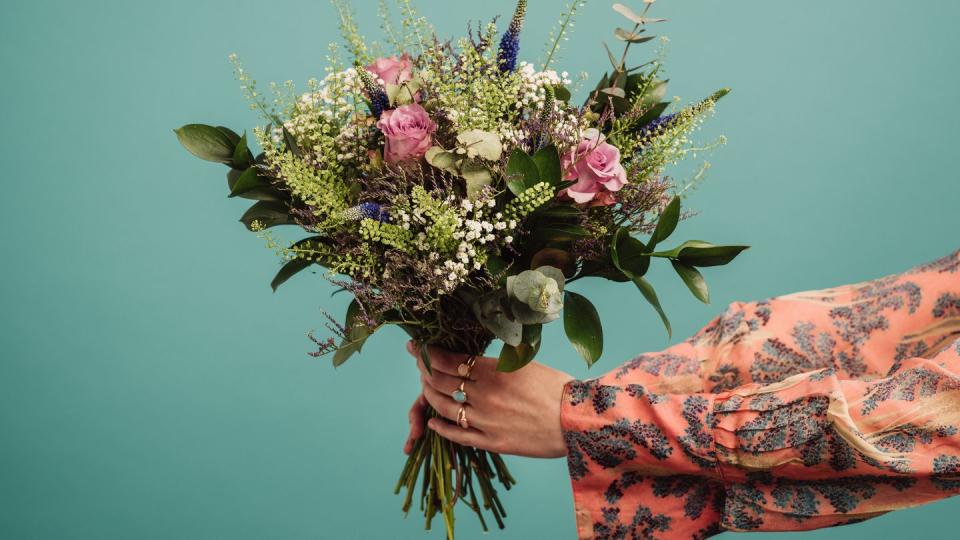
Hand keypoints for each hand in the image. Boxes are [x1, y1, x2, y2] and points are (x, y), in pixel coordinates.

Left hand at [402, 341, 572, 458]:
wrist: (578, 422)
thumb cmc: (559, 388)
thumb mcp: (527, 363)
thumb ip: (499, 360)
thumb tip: (479, 353)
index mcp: (494, 372)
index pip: (450, 360)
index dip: (429, 353)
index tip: (419, 347)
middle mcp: (485, 396)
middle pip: (442, 382)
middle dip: (425, 370)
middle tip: (419, 364)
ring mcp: (486, 421)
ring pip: (445, 408)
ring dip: (430, 396)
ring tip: (425, 387)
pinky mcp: (492, 443)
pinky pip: (458, 436)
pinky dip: (442, 428)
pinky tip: (434, 421)